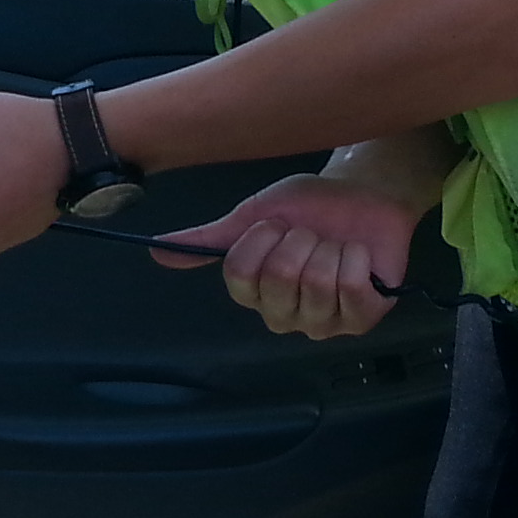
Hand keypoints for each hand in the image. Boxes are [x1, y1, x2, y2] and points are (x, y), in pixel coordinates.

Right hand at [152, 173, 419, 340]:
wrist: (361, 194)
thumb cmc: (307, 209)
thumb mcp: (252, 217)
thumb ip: (208, 240)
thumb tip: (154, 251)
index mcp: (253, 295)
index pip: (240, 275)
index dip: (261, 241)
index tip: (277, 224)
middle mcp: (284, 317)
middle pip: (280, 277)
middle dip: (299, 240)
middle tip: (311, 235)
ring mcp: (323, 323)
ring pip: (317, 281)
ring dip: (329, 247)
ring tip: (335, 244)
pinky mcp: (362, 320)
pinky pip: (351, 288)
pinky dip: (355, 257)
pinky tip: (358, 255)